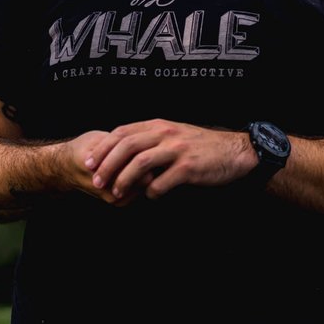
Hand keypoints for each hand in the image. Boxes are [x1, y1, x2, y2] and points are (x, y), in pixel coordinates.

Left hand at [84, 119, 252, 201]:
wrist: (235, 151)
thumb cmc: (201, 146)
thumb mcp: (174, 134)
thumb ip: (151, 139)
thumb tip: (122, 153)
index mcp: (159, 125)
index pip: (122, 132)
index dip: (102, 148)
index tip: (88, 163)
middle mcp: (166, 133)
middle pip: (127, 145)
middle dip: (107, 164)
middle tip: (96, 181)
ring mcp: (177, 149)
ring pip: (140, 163)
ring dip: (124, 180)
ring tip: (116, 193)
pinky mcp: (189, 167)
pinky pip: (162, 182)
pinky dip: (151, 193)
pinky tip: (151, 198)